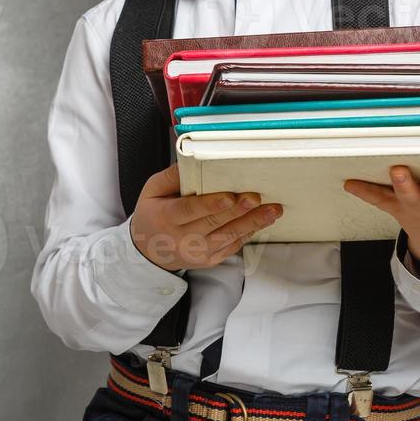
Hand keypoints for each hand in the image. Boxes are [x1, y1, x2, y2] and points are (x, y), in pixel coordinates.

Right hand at [129, 162, 283, 271]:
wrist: (149, 251)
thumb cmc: (152, 215)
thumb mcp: (151, 191)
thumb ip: (171, 177)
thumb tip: (192, 161)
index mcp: (165, 218)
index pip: (189, 211)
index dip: (210, 205)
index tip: (229, 197)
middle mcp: (182, 238)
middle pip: (213, 224)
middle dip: (238, 210)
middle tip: (256, 198)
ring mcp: (197, 252)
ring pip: (228, 237)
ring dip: (252, 223)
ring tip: (271, 211)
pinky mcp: (209, 259)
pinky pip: (232, 246)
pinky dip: (248, 233)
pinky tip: (261, 222)